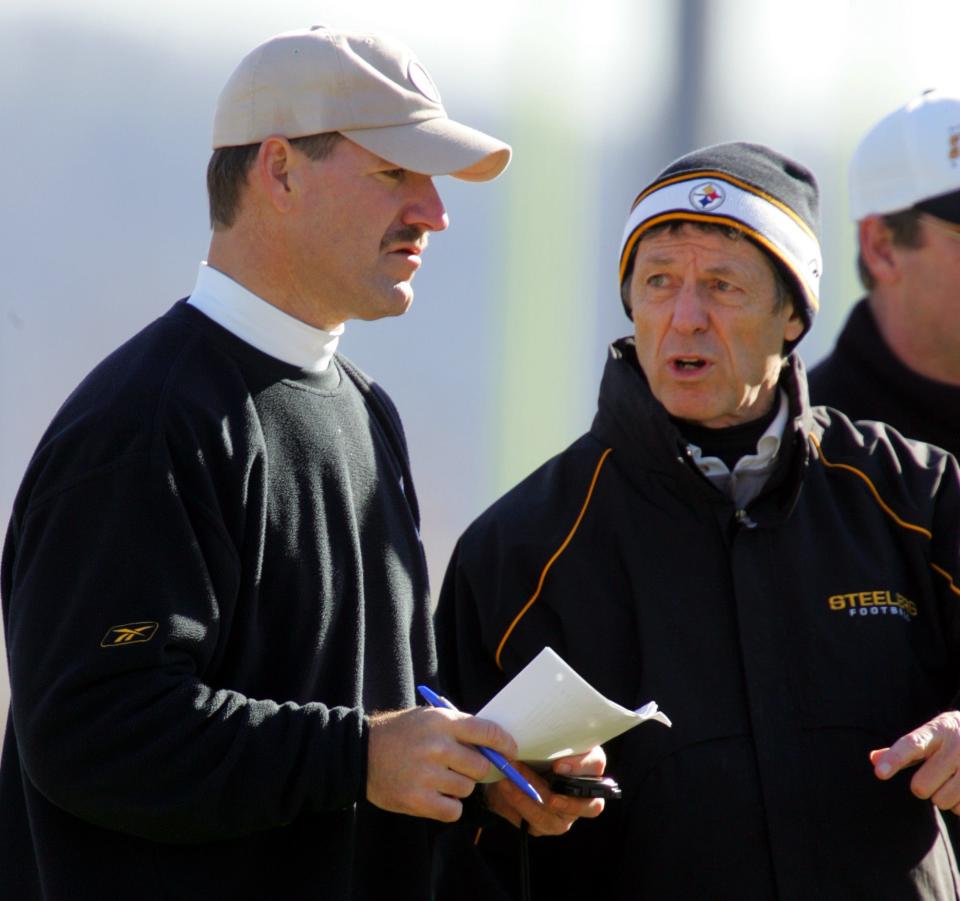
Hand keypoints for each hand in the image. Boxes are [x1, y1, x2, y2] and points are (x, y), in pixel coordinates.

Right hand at [366, 707, 516, 822]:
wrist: (360, 752)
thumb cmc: (400, 733)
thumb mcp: (428, 718)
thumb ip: (458, 728)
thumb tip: (495, 744)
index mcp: (441, 722)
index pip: (487, 732)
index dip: (504, 743)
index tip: (511, 750)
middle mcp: (437, 747)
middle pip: (480, 766)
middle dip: (475, 769)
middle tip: (461, 767)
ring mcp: (426, 774)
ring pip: (467, 789)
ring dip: (459, 787)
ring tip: (439, 779)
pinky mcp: (417, 800)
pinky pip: (453, 810)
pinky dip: (449, 806)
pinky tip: (435, 795)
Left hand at [483, 745, 606, 835]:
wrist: (507, 765)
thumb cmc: (530, 746)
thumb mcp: (537, 736)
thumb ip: (542, 737)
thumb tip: (531, 735)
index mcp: (587, 761)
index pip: (595, 764)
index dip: (580, 767)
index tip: (557, 766)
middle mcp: (583, 791)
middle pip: (591, 805)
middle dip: (566, 801)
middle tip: (542, 791)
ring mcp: (568, 812)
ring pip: (557, 816)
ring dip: (530, 797)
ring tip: (509, 780)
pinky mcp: (549, 823)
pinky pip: (537, 823)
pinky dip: (519, 804)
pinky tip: (506, 788)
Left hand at [871, 711, 959, 811]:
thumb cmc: (951, 739)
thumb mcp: (930, 736)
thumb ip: (902, 750)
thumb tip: (873, 759)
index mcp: (938, 731)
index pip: (912, 745)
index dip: (894, 759)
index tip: (879, 773)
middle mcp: (957, 747)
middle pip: (921, 786)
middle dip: (922, 786)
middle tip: (934, 775)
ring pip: (942, 801)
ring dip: (942, 797)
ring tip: (951, 780)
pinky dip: (959, 805)